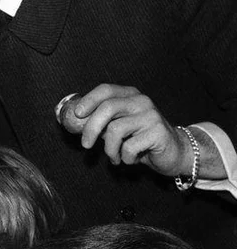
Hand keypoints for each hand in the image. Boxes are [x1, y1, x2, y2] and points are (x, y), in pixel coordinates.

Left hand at [56, 84, 191, 175]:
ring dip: (109, 149)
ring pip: (115, 130)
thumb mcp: (119, 126)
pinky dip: (124, 158)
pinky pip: (128, 147)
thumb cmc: (140, 140)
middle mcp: (141, 101)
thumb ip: (101, 121)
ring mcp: (151, 116)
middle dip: (91, 128)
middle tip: (85, 145)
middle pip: (108, 108)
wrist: (174, 153)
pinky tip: (131, 159)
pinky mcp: (158, 132)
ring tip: (114, 157)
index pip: (106, 90)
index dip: (89, 100)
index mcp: (130, 95)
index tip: (77, 114)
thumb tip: (73, 120)